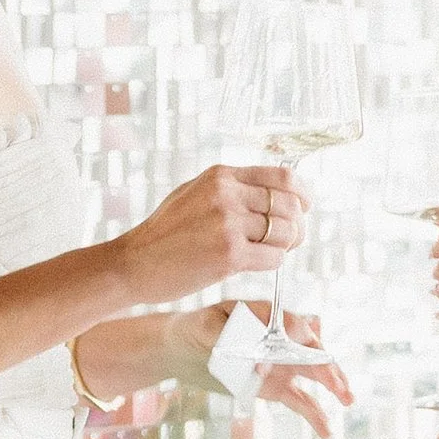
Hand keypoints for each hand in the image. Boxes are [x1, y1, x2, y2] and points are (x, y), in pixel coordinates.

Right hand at [112, 159, 308, 309]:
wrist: (133, 263)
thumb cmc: (164, 234)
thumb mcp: (194, 194)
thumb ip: (230, 189)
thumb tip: (273, 193)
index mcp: (221, 175)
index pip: (281, 177)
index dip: (302, 193)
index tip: (305, 206)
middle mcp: (227, 195)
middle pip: (289, 206)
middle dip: (297, 225)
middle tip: (290, 238)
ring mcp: (229, 225)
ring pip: (285, 233)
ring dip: (286, 246)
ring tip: (271, 251)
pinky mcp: (230, 255)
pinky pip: (273, 258)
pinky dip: (272, 263)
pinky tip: (257, 263)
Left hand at [166, 303, 351, 435]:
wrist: (183, 348)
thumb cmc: (195, 328)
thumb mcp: (205, 327)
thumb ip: (229, 336)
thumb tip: (256, 356)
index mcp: (269, 315)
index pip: (293, 325)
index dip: (295, 339)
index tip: (282, 354)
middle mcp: (282, 338)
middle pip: (312, 350)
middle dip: (326, 365)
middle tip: (336, 383)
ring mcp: (283, 363)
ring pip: (314, 374)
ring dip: (333, 385)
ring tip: (348, 399)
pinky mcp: (276, 386)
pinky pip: (301, 400)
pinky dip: (315, 415)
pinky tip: (327, 431)